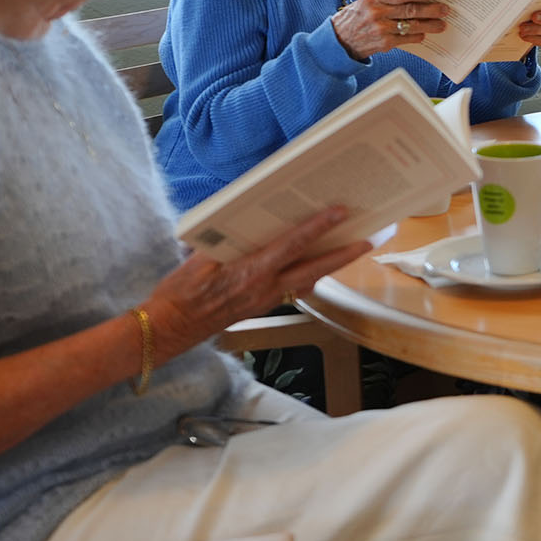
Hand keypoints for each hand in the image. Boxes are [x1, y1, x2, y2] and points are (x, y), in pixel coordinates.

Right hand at [145, 205, 370, 356]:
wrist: (169, 329)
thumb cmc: (179, 294)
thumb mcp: (197, 260)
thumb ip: (225, 240)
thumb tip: (241, 218)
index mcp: (251, 272)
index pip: (292, 245)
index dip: (317, 227)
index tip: (339, 212)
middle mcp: (265, 288)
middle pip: (316, 268)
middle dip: (346, 254)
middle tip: (372, 238)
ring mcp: (266, 300)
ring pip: (308, 280)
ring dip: (331, 265)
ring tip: (353, 248)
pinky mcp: (262, 307)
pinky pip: (293, 288)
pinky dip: (309, 275)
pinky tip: (316, 265)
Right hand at [330, 0, 448, 60]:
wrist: (338, 41)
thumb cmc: (356, 17)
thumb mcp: (366, 2)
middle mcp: (376, 13)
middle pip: (410, 10)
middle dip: (431, 9)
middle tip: (445, 9)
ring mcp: (380, 30)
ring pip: (412, 26)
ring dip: (430, 25)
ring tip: (442, 24)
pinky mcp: (383, 44)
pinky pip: (406, 39)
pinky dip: (417, 36)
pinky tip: (425, 34)